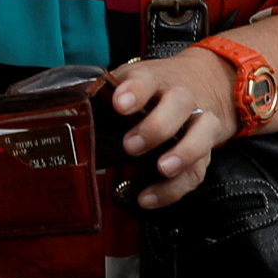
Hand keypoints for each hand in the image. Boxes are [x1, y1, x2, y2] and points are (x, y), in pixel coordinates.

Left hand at [107, 50, 238, 209]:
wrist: (203, 82)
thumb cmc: (152, 90)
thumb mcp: (128, 83)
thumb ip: (104, 98)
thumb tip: (72, 123)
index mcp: (154, 79)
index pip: (146, 79)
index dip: (134, 91)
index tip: (120, 104)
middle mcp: (181, 97)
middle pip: (179, 103)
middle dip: (157, 126)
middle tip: (132, 146)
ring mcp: (198, 122)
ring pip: (202, 133)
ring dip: (183, 153)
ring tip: (163, 169)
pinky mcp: (205, 151)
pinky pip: (196, 171)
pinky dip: (174, 188)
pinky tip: (148, 198)